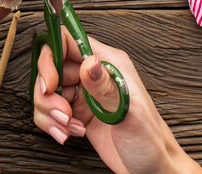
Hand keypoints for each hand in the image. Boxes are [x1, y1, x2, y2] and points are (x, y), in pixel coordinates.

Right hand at [34, 29, 201, 173]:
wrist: (153, 169)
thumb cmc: (150, 141)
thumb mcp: (129, 113)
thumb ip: (106, 87)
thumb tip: (90, 62)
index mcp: (109, 63)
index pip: (68, 41)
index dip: (51, 59)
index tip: (51, 84)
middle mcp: (94, 74)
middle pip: (52, 68)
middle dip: (48, 93)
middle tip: (62, 113)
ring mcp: (84, 94)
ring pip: (48, 91)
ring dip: (49, 112)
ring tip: (67, 128)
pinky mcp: (77, 112)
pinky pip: (50, 111)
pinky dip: (52, 124)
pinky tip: (69, 134)